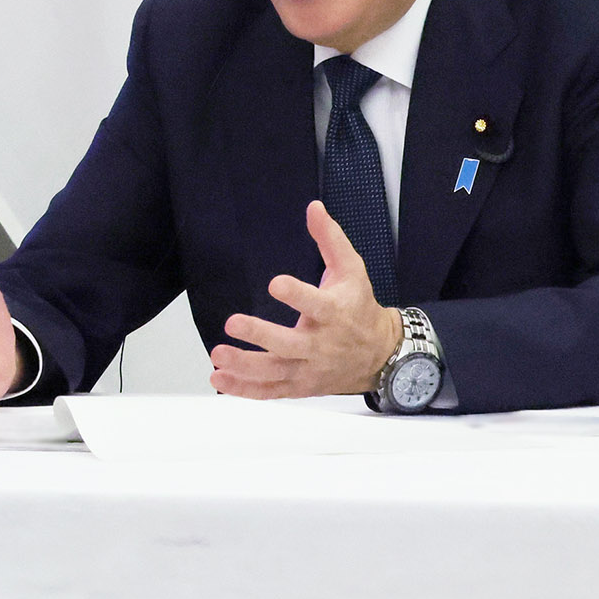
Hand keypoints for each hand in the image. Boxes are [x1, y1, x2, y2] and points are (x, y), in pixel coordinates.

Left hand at [209, 201, 402, 397]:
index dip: (297, 295)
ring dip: (245, 366)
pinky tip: (220, 379)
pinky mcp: (301, 386)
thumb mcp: (351, 269)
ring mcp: (310, 369)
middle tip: (232, 322)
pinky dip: (246, 390)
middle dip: (261, 336)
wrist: (381, 354)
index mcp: (334, 313)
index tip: (275, 283)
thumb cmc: (359, 306)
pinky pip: (271, 391)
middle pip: (289, 345)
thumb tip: (314, 207)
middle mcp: (321, 345)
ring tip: (217, 355)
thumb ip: (330, 239)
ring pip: (276, 372)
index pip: (316, 305)